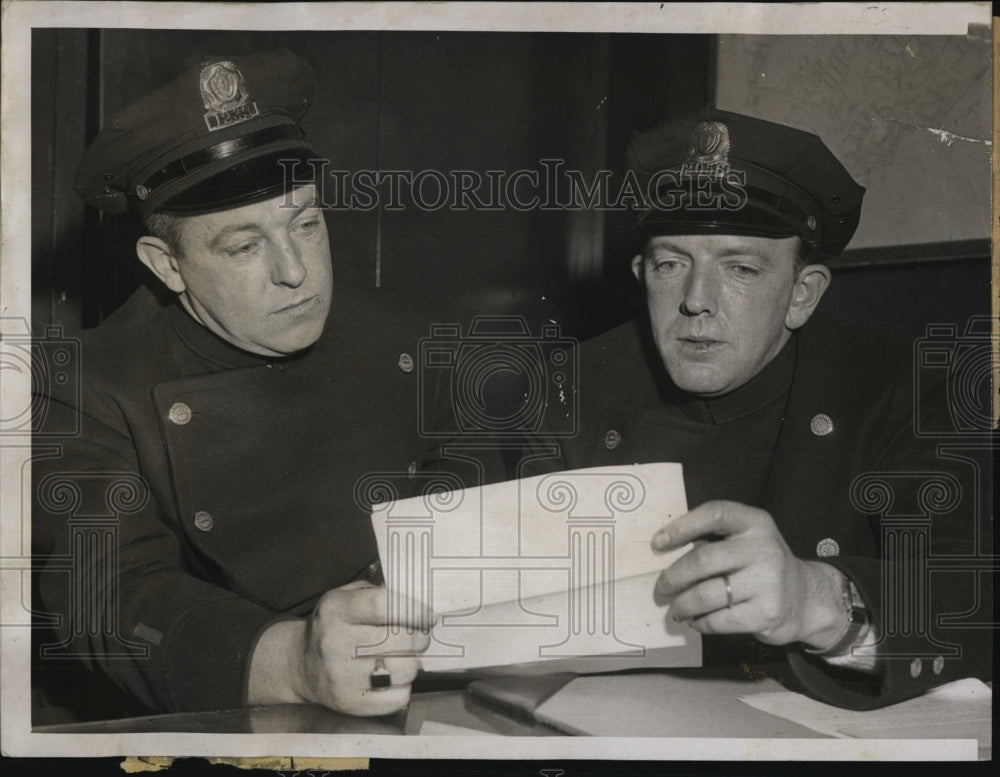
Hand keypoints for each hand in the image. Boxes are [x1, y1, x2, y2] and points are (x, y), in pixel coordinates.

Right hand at [249, 580, 432, 715]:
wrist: (300, 665)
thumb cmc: (332, 626)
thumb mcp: (345, 597)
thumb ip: (377, 594)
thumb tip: (415, 600)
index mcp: (336, 610)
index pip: (382, 606)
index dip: (413, 610)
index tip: (427, 616)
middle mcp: (336, 642)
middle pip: (397, 640)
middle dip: (418, 639)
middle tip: (420, 638)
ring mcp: (342, 676)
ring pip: (402, 670)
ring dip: (412, 664)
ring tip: (404, 658)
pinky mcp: (350, 703)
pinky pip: (397, 698)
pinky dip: (403, 688)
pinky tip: (393, 679)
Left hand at [651, 500, 844, 646]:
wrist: (806, 598)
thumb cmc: (761, 565)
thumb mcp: (747, 540)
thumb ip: (715, 539)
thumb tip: (665, 552)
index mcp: (755, 522)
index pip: (714, 513)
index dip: (682, 526)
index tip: (658, 543)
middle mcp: (763, 548)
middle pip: (703, 559)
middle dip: (673, 576)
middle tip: (662, 587)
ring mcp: (767, 582)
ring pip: (706, 594)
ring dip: (682, 604)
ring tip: (676, 608)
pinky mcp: (766, 613)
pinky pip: (718, 619)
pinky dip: (700, 622)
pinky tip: (696, 620)